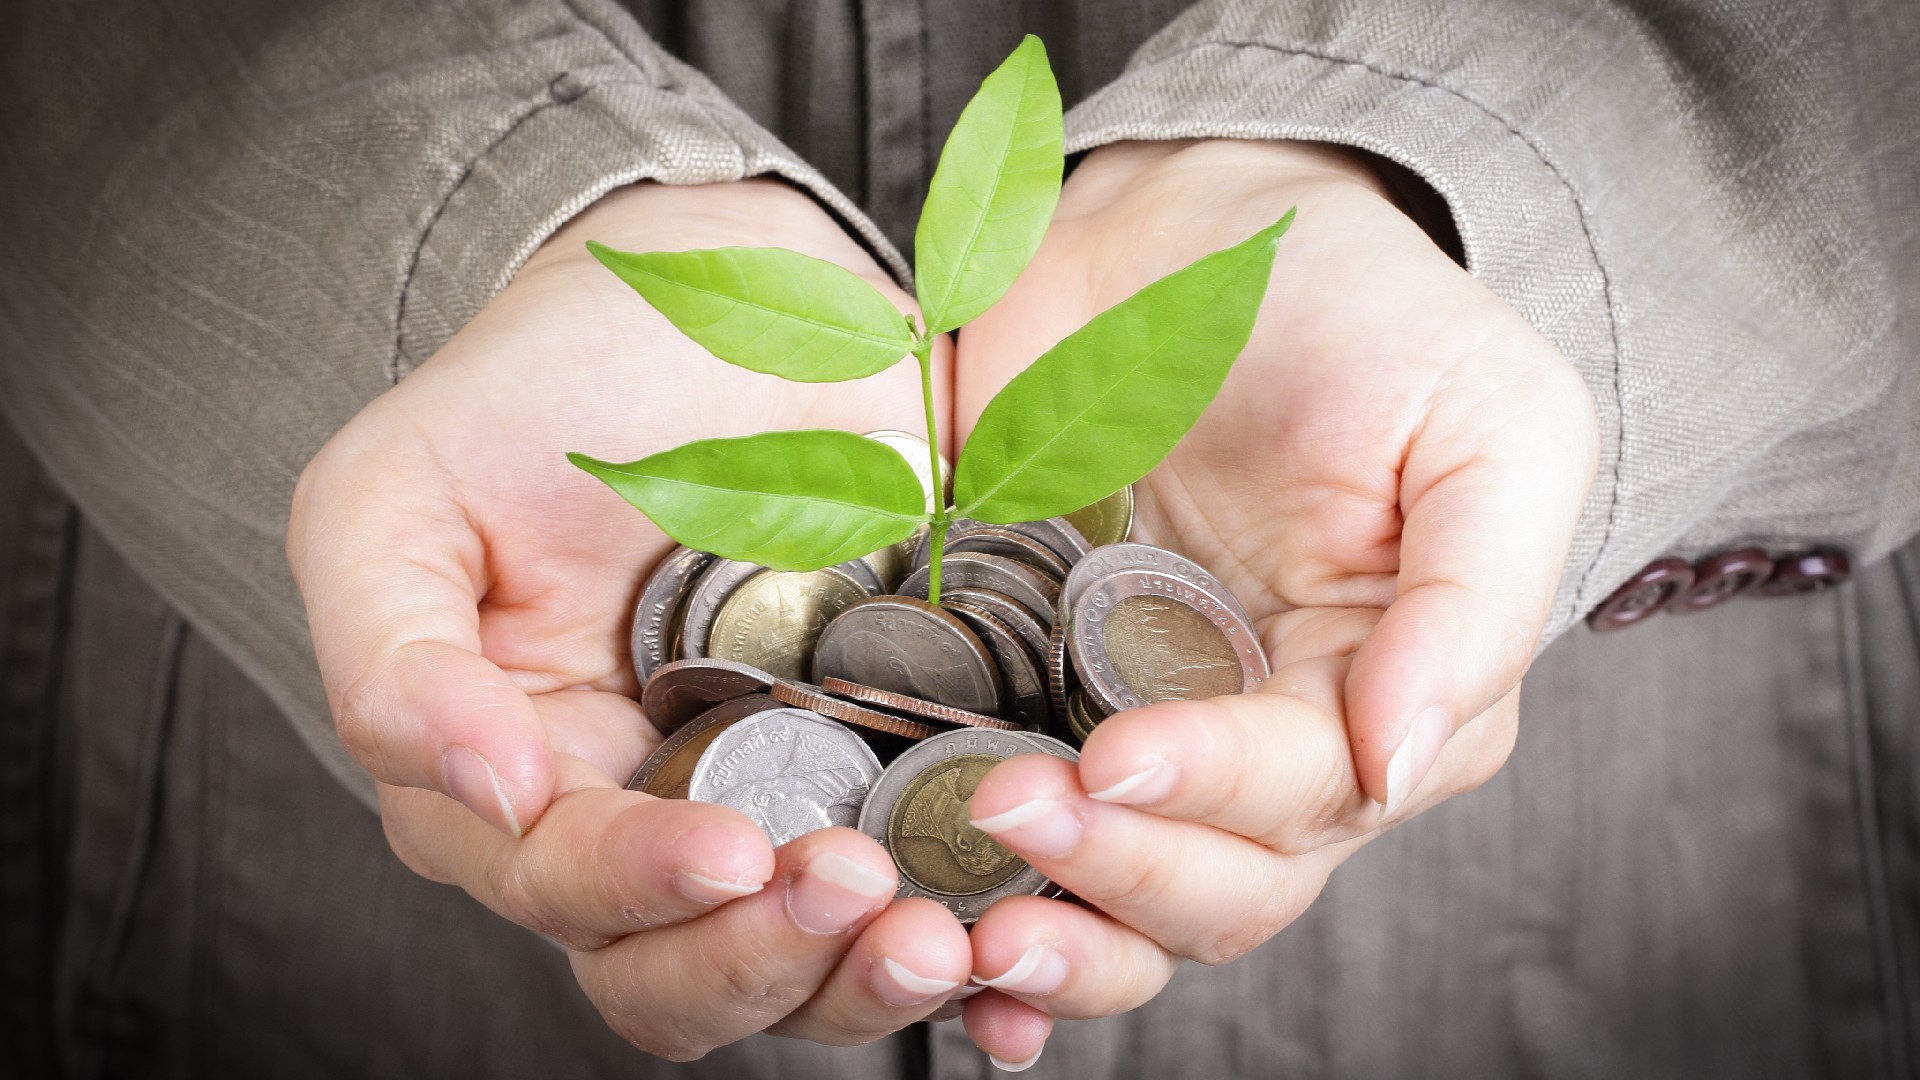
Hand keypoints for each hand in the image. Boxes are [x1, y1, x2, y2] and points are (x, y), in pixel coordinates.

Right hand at [287, 180, 969, 1055]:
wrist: (729, 295)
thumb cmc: (541, 393)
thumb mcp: (396, 499)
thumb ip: (394, 656)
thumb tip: (486, 797)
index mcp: (513, 777)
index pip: (563, 890)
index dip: (642, 890)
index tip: (737, 848)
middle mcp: (635, 821)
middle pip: (677, 976)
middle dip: (764, 958)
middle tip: (860, 892)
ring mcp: (769, 804)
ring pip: (797, 972)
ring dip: (865, 982)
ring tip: (945, 935)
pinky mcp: (882, 774)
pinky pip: (909, 910)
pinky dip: (964, 967)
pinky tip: (1008, 970)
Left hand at [947, 140, 1596, 1063]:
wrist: (1194, 235)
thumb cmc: (1365, 315)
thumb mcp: (1487, 423)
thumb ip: (1472, 598)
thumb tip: (1402, 762)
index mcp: (1386, 696)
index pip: (1309, 798)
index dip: (1214, 790)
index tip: (1115, 751)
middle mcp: (1268, 748)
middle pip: (1215, 884)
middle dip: (1118, 866)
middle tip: (1010, 805)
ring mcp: (1144, 732)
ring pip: (1119, 893)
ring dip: (1050, 928)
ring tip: (959, 924)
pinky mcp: (1033, 701)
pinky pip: (1019, 840)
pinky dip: (982, 909)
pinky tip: (940, 962)